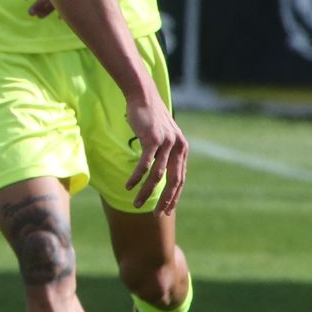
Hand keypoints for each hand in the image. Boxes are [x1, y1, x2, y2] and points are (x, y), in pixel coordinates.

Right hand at [123, 88, 187, 214]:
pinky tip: (128, 186)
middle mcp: (178, 147)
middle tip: (156, 215)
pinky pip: (144, 163)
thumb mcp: (163, 136)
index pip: (180, 179)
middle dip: (164, 200)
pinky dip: (137, 177)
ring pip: (157, 175)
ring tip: (136, 203)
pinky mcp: (152, 139)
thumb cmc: (150, 118)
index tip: (166, 210)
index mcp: (182, 149)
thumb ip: (165, 152)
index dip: (174, 197)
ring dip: (146, 192)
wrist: (143, 96)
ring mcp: (166, 143)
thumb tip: (159, 171)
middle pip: (173, 181)